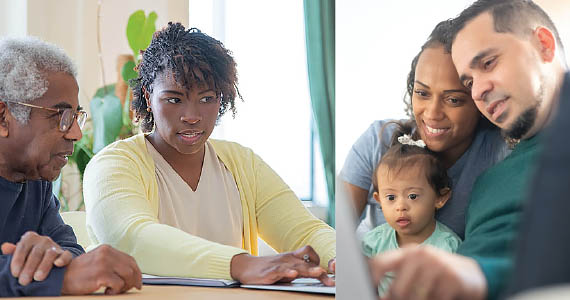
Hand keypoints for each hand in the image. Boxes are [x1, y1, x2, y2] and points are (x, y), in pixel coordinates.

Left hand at [1, 231, 72, 285]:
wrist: (48, 260)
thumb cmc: (31, 258)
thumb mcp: (21, 254)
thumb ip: (13, 252)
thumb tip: (5, 247)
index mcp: (30, 238)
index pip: (22, 248)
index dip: (17, 261)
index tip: (15, 274)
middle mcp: (43, 240)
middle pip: (35, 253)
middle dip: (29, 268)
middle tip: (24, 281)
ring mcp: (55, 246)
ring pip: (50, 254)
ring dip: (43, 266)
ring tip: (37, 278)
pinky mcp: (65, 253)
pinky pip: (66, 255)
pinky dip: (62, 259)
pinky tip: (57, 264)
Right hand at [61, 244, 141, 294]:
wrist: (61, 277)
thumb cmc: (79, 272)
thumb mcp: (97, 261)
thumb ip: (112, 263)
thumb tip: (131, 273)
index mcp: (107, 249)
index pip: (130, 259)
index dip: (137, 272)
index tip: (138, 281)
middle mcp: (107, 253)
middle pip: (131, 268)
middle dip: (133, 280)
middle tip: (129, 289)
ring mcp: (104, 263)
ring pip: (128, 275)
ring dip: (124, 286)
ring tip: (115, 290)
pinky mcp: (101, 274)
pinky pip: (118, 284)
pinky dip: (116, 291)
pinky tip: (107, 291)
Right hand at [230, 245, 333, 285]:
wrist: (245, 267)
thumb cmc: (267, 268)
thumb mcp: (285, 268)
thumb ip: (299, 270)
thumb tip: (317, 275)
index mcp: (292, 257)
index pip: (308, 252)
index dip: (318, 259)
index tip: (325, 271)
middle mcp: (287, 259)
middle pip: (307, 263)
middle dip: (320, 272)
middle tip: (331, 280)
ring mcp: (279, 265)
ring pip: (296, 266)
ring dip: (309, 270)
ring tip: (319, 273)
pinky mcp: (269, 272)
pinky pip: (280, 271)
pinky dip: (287, 272)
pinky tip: (293, 274)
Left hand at [369, 245, 486, 299]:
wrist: (473, 274)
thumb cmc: (439, 272)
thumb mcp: (417, 267)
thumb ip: (397, 275)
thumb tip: (376, 293)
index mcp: (409, 253)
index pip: (380, 263)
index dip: (370, 279)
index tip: (366, 290)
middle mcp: (421, 256)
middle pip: (397, 290)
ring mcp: (437, 267)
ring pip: (415, 299)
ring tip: (428, 297)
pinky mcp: (452, 280)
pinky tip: (441, 298)